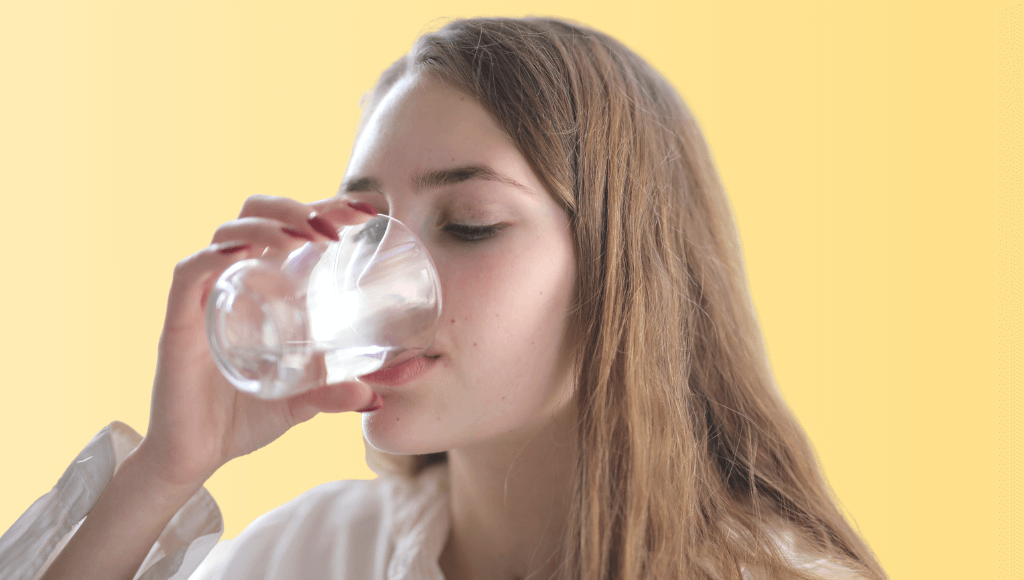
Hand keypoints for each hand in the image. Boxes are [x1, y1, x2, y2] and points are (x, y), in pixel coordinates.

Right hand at [134, 195, 378, 488]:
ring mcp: (205, 297)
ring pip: (228, 232)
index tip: (364, 212)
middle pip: (257, 215)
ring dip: (268, 223)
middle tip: (335, 227)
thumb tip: (375, 397)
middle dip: (297, 207)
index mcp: (263, 287)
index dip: (323, 208)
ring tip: (305, 237)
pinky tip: (246, 252)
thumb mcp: (300, 403)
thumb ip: (333, 394)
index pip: (289, 227)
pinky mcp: (179, 321)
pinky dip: (215, 254)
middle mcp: (234, 281)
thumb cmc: (243, 418)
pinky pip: (190, 273)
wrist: (193, 457)